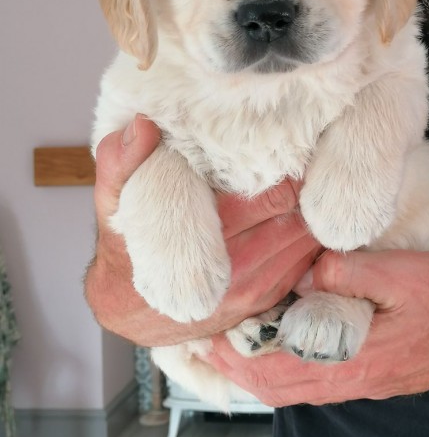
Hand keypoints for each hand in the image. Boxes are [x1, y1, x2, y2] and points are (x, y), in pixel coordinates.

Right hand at [85, 114, 321, 345]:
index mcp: (209, 239)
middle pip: (300, 218)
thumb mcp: (112, 199)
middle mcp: (241, 270)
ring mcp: (257, 290)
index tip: (290, 148)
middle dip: (305, 189)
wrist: (128, 311)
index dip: (289, 169)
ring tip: (304, 188)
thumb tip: (144, 126)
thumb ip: (122, 161)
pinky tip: (293, 220)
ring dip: (308, 216)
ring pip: (308, 243)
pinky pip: (305, 266)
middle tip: (303, 162)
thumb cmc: (127, 246)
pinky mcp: (266, 302)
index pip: (277, 197)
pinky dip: (305, 242)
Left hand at [206, 249, 428, 405]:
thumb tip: (304, 274)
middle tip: (208, 343)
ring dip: (260, 368)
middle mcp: (354, 380)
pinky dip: (288, 365)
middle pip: (278, 388)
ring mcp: (364, 381)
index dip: (236, 357)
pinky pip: (317, 380)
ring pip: (295, 388)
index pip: (278, 370)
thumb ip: (345, 272)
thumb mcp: (400, 273)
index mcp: (356, 360)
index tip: (206, 339)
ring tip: (238, 341)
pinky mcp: (373, 374)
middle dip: (237, 368)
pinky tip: (285, 339)